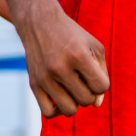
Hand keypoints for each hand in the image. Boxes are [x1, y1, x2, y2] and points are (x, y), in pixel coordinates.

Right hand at [16, 1, 109, 117]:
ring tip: (73, 89)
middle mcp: (60, 67)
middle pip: (86, 100)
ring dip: (75, 102)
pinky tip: (61, 97)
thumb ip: (102, 74)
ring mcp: (45, 77)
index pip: (101, 86)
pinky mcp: (33, 84)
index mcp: (78, 55)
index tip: (94, 73)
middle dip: (89, 92)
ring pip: (69, 110)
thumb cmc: (72, 35)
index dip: (102, 83)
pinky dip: (58, 110)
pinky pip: (48, 113)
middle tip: (83, 79)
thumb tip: (97, 104)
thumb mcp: (94, 47)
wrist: (39, 22)